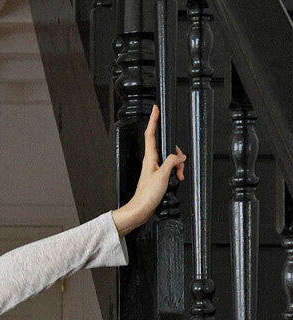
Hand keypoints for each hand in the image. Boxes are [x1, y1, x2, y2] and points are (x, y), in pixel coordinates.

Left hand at [111, 103, 185, 234]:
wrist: (140, 210)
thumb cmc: (146, 195)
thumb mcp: (163, 175)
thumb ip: (173, 161)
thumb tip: (180, 156)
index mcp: (149, 158)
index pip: (151, 134)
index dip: (153, 120)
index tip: (156, 109)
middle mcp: (151, 161)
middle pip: (167, 147)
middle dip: (177, 153)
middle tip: (180, 166)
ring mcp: (154, 169)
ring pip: (171, 159)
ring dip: (178, 166)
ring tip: (178, 176)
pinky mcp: (157, 177)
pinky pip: (170, 169)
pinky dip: (175, 172)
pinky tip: (176, 179)